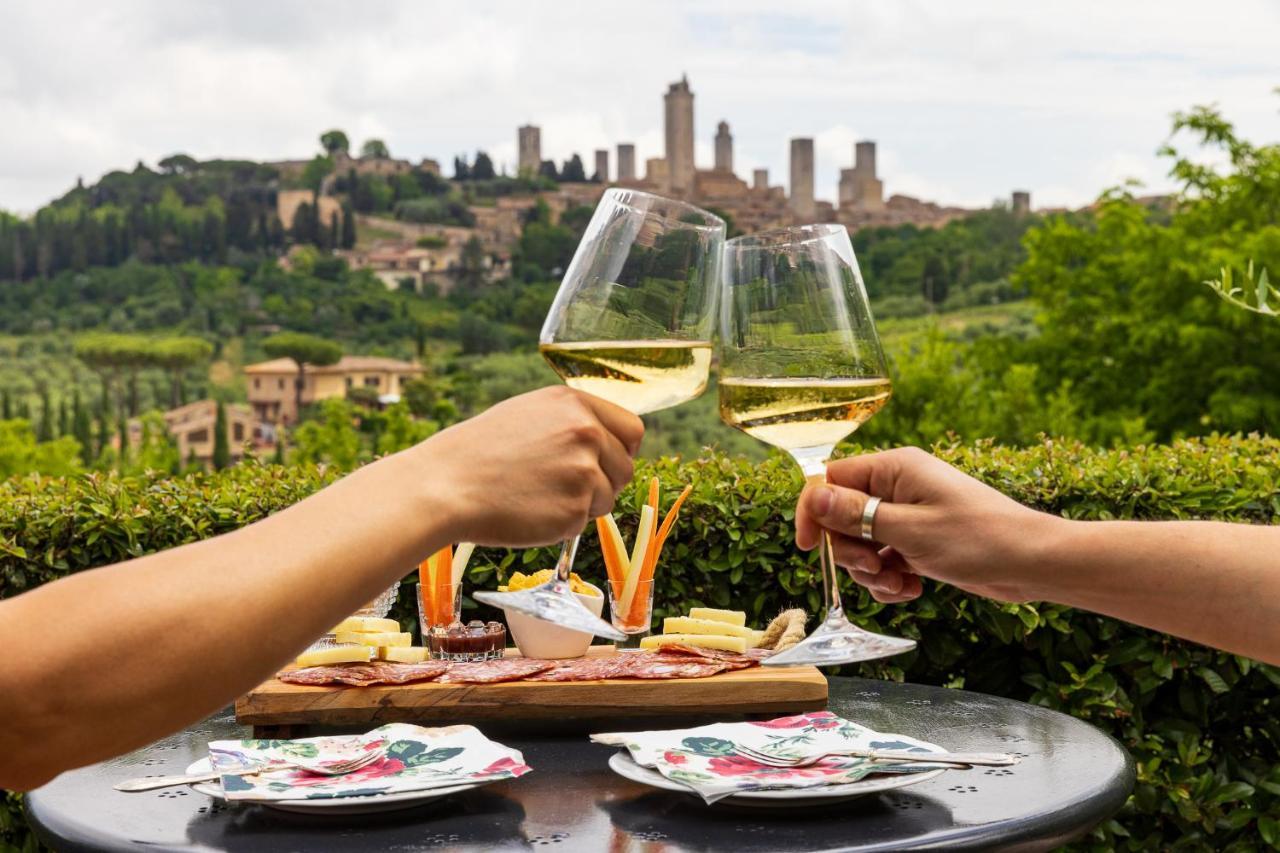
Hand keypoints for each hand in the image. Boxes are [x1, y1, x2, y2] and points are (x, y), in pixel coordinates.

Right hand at [413, 386, 644, 546]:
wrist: (445, 486)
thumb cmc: (480, 452)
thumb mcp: (529, 414)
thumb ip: (572, 420)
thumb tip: (609, 438)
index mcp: (574, 404)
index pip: (633, 428)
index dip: (622, 449)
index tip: (607, 461)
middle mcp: (585, 432)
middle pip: (625, 467)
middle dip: (603, 481)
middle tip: (563, 487)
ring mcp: (583, 471)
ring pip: (608, 498)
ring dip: (583, 505)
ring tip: (539, 496)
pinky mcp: (575, 509)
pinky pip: (584, 523)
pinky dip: (562, 524)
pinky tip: (531, 511)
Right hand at [795, 447, 1057, 603]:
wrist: (1033, 563)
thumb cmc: (979, 538)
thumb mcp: (910, 530)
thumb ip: (856, 515)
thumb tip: (812, 497)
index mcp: (894, 469)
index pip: (830, 480)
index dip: (813, 513)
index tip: (807, 548)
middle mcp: (897, 487)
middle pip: (841, 518)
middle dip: (850, 551)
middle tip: (876, 567)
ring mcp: (908, 515)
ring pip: (861, 545)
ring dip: (870, 572)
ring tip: (899, 582)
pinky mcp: (918, 541)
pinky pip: (884, 560)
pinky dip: (890, 579)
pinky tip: (911, 589)